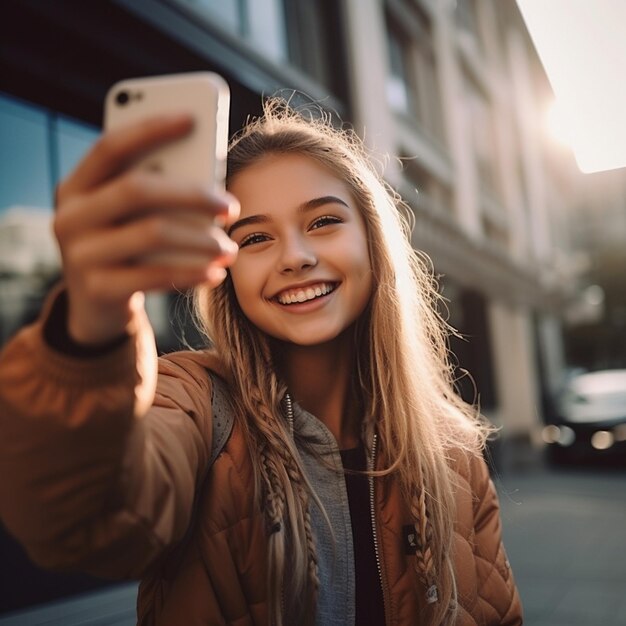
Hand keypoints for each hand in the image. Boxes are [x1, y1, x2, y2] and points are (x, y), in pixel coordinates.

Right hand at [53, 114, 238, 345]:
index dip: (150, 129)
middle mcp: (69, 217)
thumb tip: (207, 175)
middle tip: (230, 206)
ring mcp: (79, 255)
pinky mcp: (98, 289)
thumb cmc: (123, 248)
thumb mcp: (125, 217)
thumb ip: (150, 191)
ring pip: (152, 233)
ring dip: (201, 240)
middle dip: (192, 193)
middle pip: (137, 189)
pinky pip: (156, 275)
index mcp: (75, 187)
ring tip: (229, 247)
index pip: (110, 147)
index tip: (192, 118)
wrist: (95, 307)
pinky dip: (192, 272)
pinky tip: (216, 272)